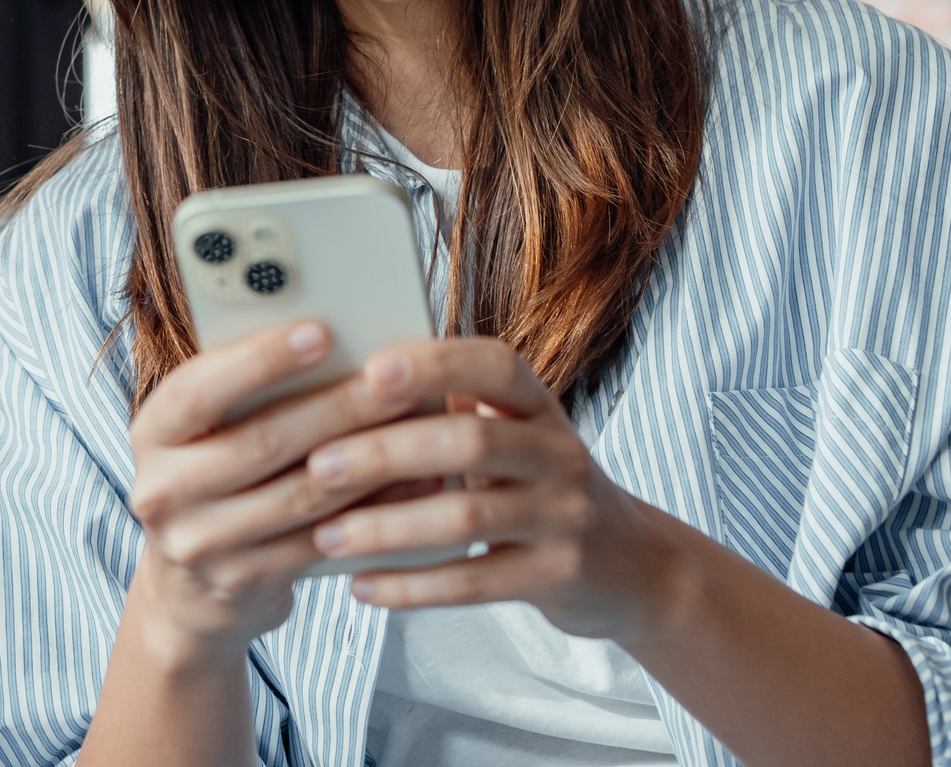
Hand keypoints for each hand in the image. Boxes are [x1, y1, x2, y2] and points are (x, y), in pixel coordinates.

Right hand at [123, 319, 435, 666]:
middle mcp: (163, 489)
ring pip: (300, 494)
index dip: (259, 360)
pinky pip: (322, 539)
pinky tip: (417, 484)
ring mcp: (199, 543)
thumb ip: (249, 389)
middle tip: (397, 378)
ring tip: (421, 425)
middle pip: (262, 442)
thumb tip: (339, 337)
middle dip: (338, 407)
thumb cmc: (216, 474)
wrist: (190, 589)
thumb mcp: (208, 429)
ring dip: (369, 458)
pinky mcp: (243, 581)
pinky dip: (375, 509)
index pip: (198, 389)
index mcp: (153, 432)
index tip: (322, 330)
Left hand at [303, 337, 677, 643]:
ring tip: (325, 536)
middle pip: (470, 442)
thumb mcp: (514, 437)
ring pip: (466, 518)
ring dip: (386, 527)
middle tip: (318, 466)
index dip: (436, 364)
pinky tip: (362, 587)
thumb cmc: (538, 487)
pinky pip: (474, 582)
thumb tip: (349, 388)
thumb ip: (451, 411)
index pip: (495, 366)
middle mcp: (560, 453)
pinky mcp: (557, 576)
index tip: (371, 370)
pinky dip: (412, 586)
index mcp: (540, 406)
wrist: (631, 564)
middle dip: (387, 452)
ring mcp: (564, 517)